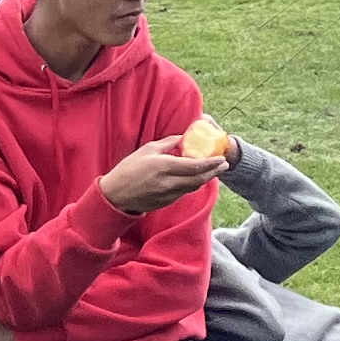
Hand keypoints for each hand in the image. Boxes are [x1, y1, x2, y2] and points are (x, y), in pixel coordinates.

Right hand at [98, 136, 218, 215]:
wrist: (115, 195)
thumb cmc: (129, 168)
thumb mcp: (148, 149)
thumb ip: (169, 143)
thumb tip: (184, 137)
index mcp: (164, 166)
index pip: (194, 166)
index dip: (211, 163)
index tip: (222, 159)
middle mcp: (168, 182)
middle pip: (199, 179)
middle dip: (214, 172)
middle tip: (224, 165)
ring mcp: (168, 195)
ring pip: (193, 187)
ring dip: (205, 179)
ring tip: (213, 170)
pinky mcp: (166, 202)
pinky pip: (184, 192)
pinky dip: (192, 185)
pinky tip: (196, 179)